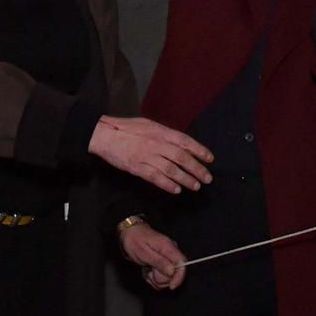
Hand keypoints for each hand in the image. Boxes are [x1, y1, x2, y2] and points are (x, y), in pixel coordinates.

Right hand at [89, 116, 212, 194]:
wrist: (105, 135)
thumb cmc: (127, 128)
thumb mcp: (148, 125)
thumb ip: (164, 134)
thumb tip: (179, 143)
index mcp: (161, 131)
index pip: (185, 141)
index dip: (199, 150)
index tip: (210, 159)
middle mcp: (157, 144)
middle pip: (182, 158)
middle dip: (197, 169)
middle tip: (207, 178)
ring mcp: (148, 156)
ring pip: (172, 170)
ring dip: (186, 179)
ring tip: (196, 186)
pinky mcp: (138, 168)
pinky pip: (156, 178)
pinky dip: (167, 185)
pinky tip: (176, 190)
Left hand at [121, 221, 187, 290]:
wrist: (130, 234)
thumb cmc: (135, 241)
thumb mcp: (144, 252)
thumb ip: (158, 261)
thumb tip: (172, 271)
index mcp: (168, 247)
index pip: (182, 263)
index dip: (179, 277)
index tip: (171, 286)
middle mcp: (171, 252)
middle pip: (175, 273)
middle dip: (161, 278)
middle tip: (149, 272)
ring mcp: (168, 257)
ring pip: (168, 277)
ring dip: (156, 278)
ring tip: (147, 270)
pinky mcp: (164, 263)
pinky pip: (163, 276)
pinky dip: (155, 277)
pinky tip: (148, 271)